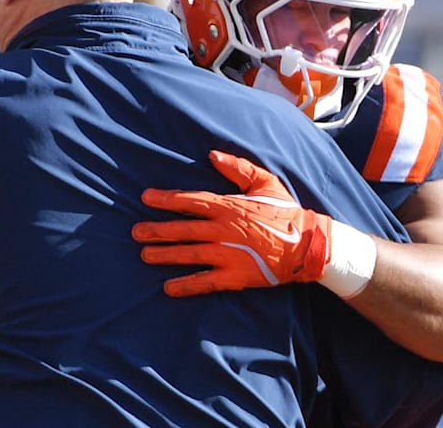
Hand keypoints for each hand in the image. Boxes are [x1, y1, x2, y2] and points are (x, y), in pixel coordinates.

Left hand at [132, 149, 332, 296]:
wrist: (308, 244)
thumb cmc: (285, 211)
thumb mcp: (265, 183)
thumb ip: (237, 169)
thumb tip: (212, 155)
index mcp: (229, 206)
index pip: (190, 201)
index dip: (166, 199)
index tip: (146, 198)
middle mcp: (224, 230)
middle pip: (183, 229)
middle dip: (157, 230)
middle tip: (135, 232)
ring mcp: (228, 254)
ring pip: (189, 255)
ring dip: (165, 255)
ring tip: (145, 255)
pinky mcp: (235, 276)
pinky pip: (205, 281)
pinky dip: (186, 286)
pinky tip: (168, 288)